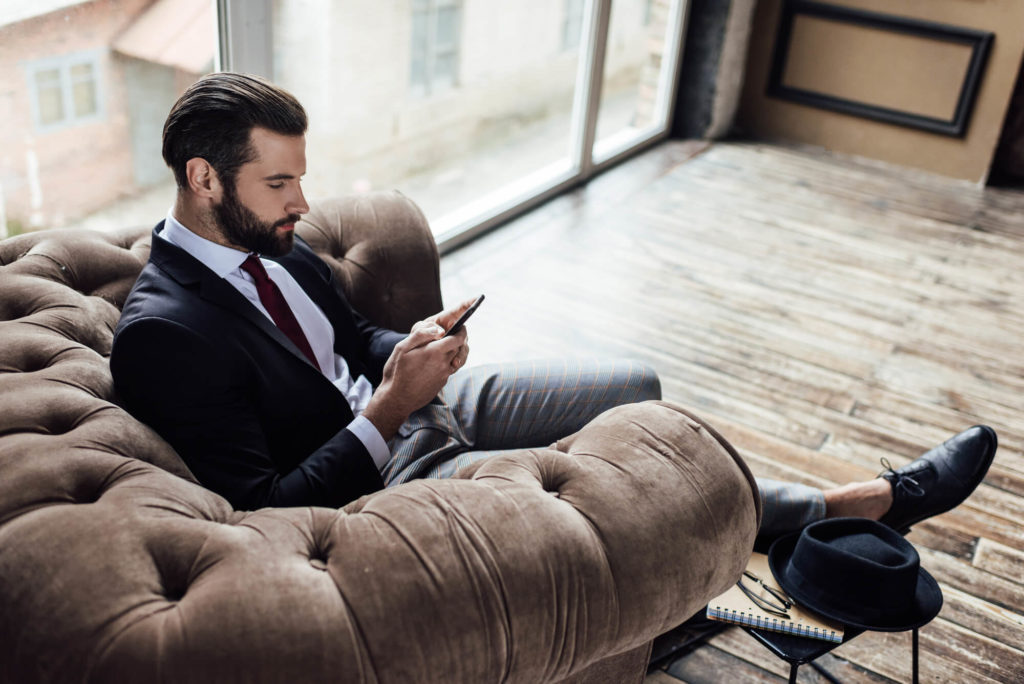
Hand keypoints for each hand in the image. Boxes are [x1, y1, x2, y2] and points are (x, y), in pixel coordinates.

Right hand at [361, 305, 470, 439]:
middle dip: (458, 340)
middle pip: (458, 348)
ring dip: (453, 352)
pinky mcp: (442, 383)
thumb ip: (421, 335)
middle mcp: (443, 364)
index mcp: (435, 352)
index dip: (461, 331)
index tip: (460, 326)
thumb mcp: (402, 348)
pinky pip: (449, 369)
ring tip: (442, 347)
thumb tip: (438, 328)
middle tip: (451, 334)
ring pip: (455, 359)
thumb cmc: (397, 372)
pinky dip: (446, 363)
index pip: (458, 339)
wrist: (397, 399)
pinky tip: (434, 362)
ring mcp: (444, 375)